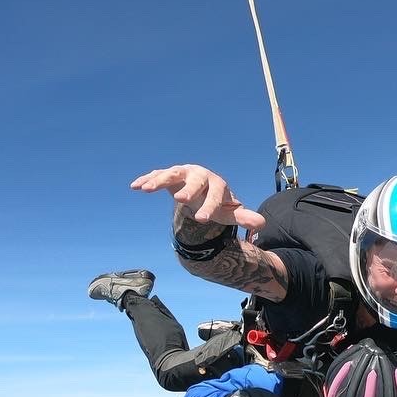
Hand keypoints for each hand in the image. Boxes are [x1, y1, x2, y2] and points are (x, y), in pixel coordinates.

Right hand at [129, 165, 266, 230]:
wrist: (201, 188)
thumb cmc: (216, 201)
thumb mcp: (228, 211)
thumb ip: (243, 216)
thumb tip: (261, 223)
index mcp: (216, 184)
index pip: (215, 194)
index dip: (210, 205)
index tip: (203, 219)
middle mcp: (199, 175)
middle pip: (194, 180)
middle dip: (188, 189)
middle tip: (181, 200)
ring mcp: (182, 173)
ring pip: (172, 174)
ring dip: (159, 180)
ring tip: (146, 189)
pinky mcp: (168, 175)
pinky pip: (156, 175)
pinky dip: (146, 180)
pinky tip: (134, 186)